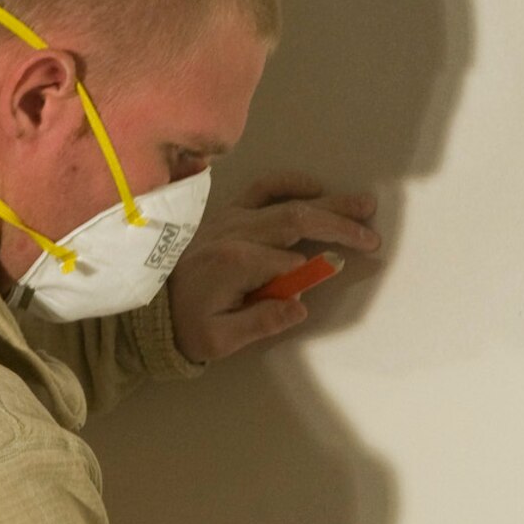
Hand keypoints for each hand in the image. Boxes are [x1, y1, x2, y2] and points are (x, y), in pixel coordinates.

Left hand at [167, 171, 381, 363]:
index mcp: (234, 263)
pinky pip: (263, 188)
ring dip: (327, 203)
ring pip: (287, 202)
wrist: (151, 307)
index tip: (335, 274)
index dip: (316, 270)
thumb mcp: (219, 341)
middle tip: (373, 235)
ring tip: (363, 205)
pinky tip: (317, 188)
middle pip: (297, 221)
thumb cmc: (189, 327)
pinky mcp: (229, 213)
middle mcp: (235, 232)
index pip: (290, 265)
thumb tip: (301, 305)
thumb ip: (260, 323)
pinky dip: (291, 183)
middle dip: (338, 226)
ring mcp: (232, 218)